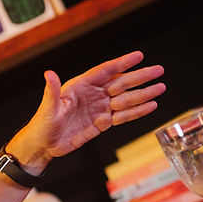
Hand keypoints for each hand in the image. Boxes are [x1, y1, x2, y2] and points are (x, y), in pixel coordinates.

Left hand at [15, 51, 165, 167]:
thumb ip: (52, 91)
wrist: (43, 145)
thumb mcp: (48, 108)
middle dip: (140, 77)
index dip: (122, 63)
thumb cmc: (42, 124)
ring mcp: (99, 108)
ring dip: (143, 94)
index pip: (105, 71)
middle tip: (158, 70)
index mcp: (80, 86)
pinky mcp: (102, 123)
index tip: (139, 56)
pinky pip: (123, 116)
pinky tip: (151, 106)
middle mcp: (92, 94)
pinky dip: (137, 111)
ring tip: (160, 88)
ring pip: (125, 99)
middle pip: (120, 83)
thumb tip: (49, 73)